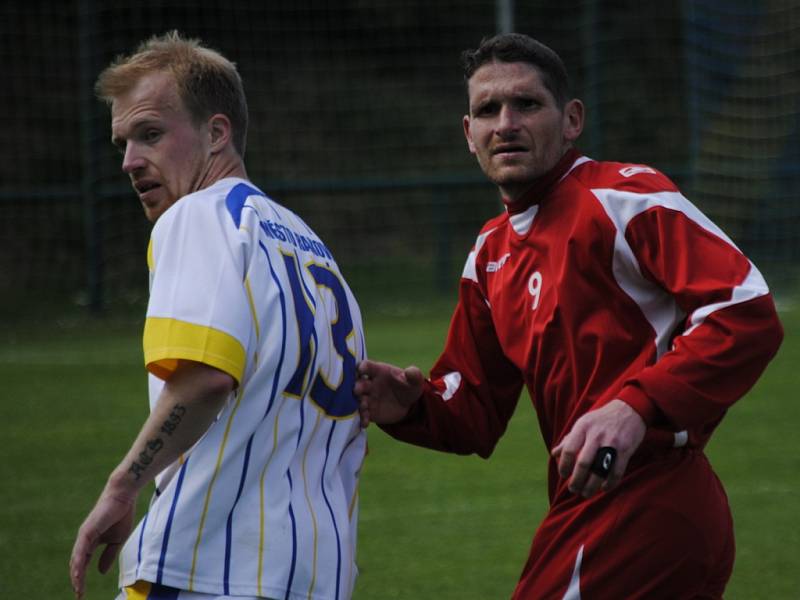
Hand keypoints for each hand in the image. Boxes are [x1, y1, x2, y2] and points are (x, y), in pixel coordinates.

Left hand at [69, 484, 136, 598]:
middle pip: (77, 564)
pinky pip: (81, 550)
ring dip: (76, 575)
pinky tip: (78, 573)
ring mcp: (84, 535)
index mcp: (91, 542)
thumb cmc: (121, 515)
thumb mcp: (117, 540)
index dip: (82, 578)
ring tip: (78, 588)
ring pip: (77, 559)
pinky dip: (78, 562)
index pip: (83, 564)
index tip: (82, 592)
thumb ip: (109, 555)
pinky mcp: (87, 531)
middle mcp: (84, 540)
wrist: (123, 496)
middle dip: (77, 580)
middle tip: (79, 595)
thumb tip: (100, 572)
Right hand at [354, 360, 423, 426]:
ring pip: (358, 399)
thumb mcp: (414, 381)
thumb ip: (414, 375)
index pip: (367, 366)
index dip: (363, 367)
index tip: (361, 369)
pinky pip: (362, 415)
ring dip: (358, 403)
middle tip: (357, 390)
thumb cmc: (408, 387)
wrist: (408, 405)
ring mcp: (367, 398)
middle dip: (357, 386)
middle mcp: (369, 384)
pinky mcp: (368, 411)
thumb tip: (410, 372)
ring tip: (363, 407)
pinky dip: (362, 418)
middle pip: (359, 383)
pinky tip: (365, 423)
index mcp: (378, 371)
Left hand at [551, 399, 645, 498]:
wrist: (630, 409)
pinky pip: (616, 472)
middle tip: (573, 489)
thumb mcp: (583, 422)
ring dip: (591, 486)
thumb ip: (569, 439)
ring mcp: (612, 443)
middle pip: (583, 464)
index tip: (563, 475)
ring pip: (599, 470)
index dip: (563, 466)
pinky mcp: (626, 450)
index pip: (569, 450)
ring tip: (586, 493)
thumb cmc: (602, 419)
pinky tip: (603, 488)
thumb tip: (554, 454)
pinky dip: (609, 483)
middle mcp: (596, 435)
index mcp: (583, 427)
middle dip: (576, 481)